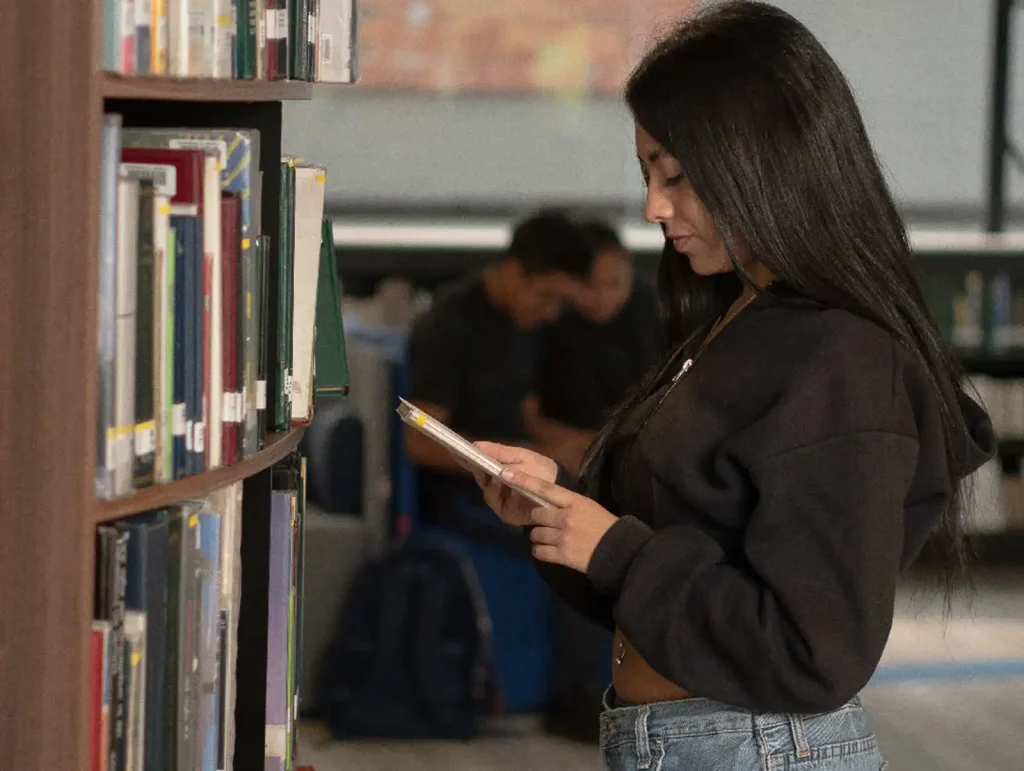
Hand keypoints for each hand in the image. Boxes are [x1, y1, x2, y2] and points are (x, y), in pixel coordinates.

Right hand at [470, 442, 557, 526]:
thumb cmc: (540, 470)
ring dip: (486, 478)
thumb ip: (499, 452)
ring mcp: (499, 500)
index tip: (454, 450)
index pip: (477, 463)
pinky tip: (500, 481)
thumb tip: (476, 444)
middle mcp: (494, 485)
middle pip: (479, 476)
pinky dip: (498, 491)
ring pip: (486, 488)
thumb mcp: (521, 456)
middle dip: (474, 466)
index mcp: (497, 470)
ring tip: (487, 468)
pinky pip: (497, 500)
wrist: (560, 489)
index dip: (465, 458)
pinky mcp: (504, 512)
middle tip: (467, 456)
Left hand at [502, 467, 617, 573]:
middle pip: (536, 513)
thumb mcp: (589, 507)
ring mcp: (563, 537)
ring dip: (539, 537)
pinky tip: (551, 551)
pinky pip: (538, 552)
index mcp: (575, 501)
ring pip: (535, 534)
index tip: (506, 474)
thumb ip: (568, 504)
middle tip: (549, 524)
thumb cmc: (605, 526)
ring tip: (552, 540)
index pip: (545, 488)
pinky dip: (541, 551)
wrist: (620, 551)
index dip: (524, 481)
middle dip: (539, 519)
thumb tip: (547, 502)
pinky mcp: (562, 555)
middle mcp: (566, 517)